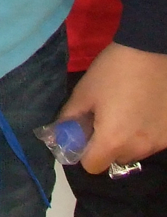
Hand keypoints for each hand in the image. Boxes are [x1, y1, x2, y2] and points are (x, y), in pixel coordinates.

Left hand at [62, 42, 166, 172]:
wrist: (151, 50)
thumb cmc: (112, 70)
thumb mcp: (84, 92)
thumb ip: (69, 118)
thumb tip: (59, 135)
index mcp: (113, 140)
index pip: (92, 166)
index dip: (84, 152)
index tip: (84, 134)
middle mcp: (139, 148)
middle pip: (115, 159)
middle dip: (106, 145)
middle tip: (104, 118)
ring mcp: (159, 142)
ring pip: (135, 152)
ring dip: (127, 140)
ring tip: (126, 111)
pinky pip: (151, 142)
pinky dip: (144, 132)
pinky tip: (143, 110)